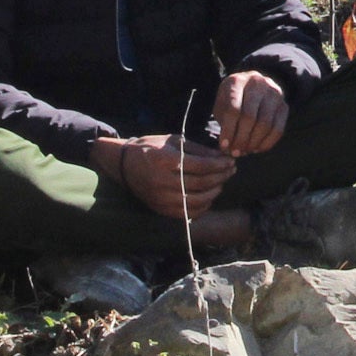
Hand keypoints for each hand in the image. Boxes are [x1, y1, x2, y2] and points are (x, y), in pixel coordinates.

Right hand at [109, 133, 235, 220]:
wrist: (124, 165)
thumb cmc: (150, 148)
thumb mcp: (173, 141)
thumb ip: (198, 150)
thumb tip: (221, 157)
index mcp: (165, 160)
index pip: (200, 166)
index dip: (219, 165)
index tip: (230, 161)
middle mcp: (162, 181)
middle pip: (201, 183)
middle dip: (220, 177)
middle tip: (231, 171)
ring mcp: (160, 198)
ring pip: (197, 201)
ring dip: (214, 192)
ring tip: (221, 183)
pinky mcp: (160, 209)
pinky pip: (187, 213)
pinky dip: (202, 207)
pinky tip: (209, 197)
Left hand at [209, 70, 289, 157]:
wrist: (252, 88)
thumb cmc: (232, 100)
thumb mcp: (222, 105)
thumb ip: (224, 123)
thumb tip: (229, 148)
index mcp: (237, 81)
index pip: (234, 109)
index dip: (229, 131)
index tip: (224, 146)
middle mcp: (257, 83)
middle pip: (250, 117)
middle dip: (241, 139)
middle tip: (235, 152)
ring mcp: (273, 93)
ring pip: (265, 124)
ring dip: (254, 143)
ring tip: (245, 151)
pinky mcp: (284, 105)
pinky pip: (278, 129)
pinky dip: (267, 143)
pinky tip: (257, 149)